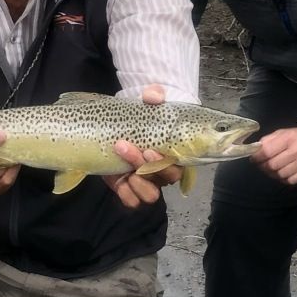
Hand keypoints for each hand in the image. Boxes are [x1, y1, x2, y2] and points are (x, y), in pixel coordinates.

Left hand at [105, 84, 183, 207]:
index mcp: (173, 153)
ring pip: (150, 195)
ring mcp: (146, 180)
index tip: (148, 149)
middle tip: (124, 146)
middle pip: (164, 180)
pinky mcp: (128, 185)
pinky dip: (126, 194)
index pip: (178, 166)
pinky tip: (119, 181)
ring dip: (137, 183)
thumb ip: (153, 96)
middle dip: (144, 166)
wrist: (123, 122)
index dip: (164, 163)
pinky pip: (133, 201)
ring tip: (121, 165)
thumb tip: (153, 95)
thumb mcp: (148, 101)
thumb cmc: (143, 115)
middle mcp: (162, 170)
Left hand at [253, 126, 296, 184]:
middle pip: (272, 165)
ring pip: (280, 175)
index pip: (267, 151)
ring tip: (272, 169)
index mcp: (289, 138)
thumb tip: (254, 150)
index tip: (254, 158)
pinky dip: (282, 179)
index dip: (257, 157)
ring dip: (272, 174)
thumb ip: (268, 140)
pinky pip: (290, 181)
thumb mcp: (282, 133)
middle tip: (262, 165)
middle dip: (263, 167)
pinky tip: (282, 173)